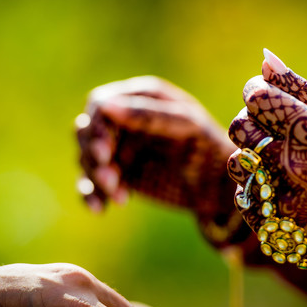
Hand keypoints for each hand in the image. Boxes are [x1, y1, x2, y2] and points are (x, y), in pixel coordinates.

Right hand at [75, 76, 235, 219]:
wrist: (219, 187)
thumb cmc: (209, 147)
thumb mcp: (185, 126)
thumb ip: (147, 114)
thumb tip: (104, 105)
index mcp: (140, 97)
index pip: (100, 105)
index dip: (97, 127)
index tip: (104, 152)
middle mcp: (124, 119)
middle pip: (87, 131)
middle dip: (94, 156)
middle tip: (111, 179)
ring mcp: (119, 147)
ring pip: (86, 158)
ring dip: (96, 177)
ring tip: (120, 197)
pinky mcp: (117, 174)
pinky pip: (92, 183)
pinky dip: (91, 195)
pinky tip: (100, 209)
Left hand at [227, 50, 306, 260]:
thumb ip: (302, 89)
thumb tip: (265, 60)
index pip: (257, 97)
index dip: (258, 91)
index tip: (268, 97)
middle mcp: (290, 166)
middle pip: (239, 126)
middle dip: (252, 121)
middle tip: (275, 129)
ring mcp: (277, 199)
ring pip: (237, 160)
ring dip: (253, 156)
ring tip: (280, 162)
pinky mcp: (267, 225)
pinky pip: (242, 192)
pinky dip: (259, 187)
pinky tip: (285, 190)